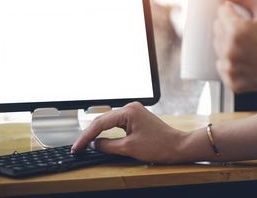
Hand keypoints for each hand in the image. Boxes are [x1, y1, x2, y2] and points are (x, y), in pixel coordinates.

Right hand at [71, 102, 187, 162]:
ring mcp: (134, 113)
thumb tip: (95, 144)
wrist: (178, 147)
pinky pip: (117, 125)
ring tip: (85, 144)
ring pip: (109, 122)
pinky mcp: (136, 119)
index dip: (86, 137)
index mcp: (128, 111)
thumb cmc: (159, 146)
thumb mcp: (129, 148)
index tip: (77, 147)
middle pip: (102, 121)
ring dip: (97, 133)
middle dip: (89, 134)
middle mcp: (130, 108)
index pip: (100, 123)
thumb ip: (108, 146)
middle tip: (77, 147)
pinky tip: (100, 140)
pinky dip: (107, 133)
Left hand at [213, 0, 256, 104]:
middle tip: (252, 33)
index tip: (250, 20)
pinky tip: (248, 61)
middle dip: (231, 27)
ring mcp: (230, 69)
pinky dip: (232, 62)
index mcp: (237, 31)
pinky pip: (223, 65)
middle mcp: (230, 51)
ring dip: (229, 44)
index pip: (222, 12)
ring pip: (218, 47)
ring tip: (251, 47)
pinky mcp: (232, 82)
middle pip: (217, 29)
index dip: (236, 12)